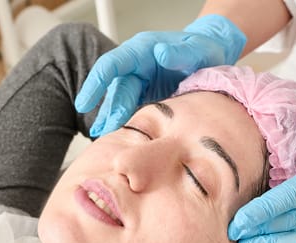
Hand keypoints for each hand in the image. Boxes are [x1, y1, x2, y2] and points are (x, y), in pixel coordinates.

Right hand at [74, 15, 246, 136]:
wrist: (212, 54)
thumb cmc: (202, 49)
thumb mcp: (195, 49)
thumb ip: (179, 52)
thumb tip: (161, 53)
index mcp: (141, 51)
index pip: (111, 65)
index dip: (95, 84)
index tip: (83, 103)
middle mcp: (136, 66)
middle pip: (116, 90)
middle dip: (110, 112)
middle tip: (108, 133)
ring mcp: (140, 82)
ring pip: (120, 102)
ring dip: (111, 121)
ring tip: (103, 139)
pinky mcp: (146, 95)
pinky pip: (131, 110)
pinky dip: (124, 124)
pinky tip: (118, 138)